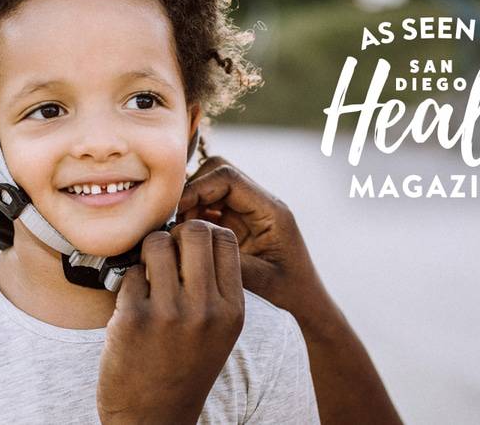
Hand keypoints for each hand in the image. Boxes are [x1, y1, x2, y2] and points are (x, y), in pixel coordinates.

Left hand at [97, 220, 244, 424]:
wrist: (155, 419)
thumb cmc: (185, 367)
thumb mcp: (219, 331)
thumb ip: (216, 286)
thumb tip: (193, 232)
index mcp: (233, 310)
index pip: (226, 240)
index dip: (205, 231)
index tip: (190, 242)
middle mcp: (206, 310)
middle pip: (194, 232)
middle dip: (177, 231)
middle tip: (166, 247)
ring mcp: (170, 314)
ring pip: (158, 243)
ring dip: (149, 249)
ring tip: (148, 270)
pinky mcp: (134, 320)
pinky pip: (131, 271)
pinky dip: (130, 278)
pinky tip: (133, 298)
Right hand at [179, 157, 401, 424]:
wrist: (305, 307)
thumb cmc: (290, 296)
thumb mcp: (261, 281)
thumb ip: (229, 261)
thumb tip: (191, 245)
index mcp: (271, 211)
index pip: (228, 177)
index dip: (197, 188)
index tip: (176, 212)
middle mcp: (259, 204)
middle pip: (216, 172)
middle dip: (190, 191)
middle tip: (174, 222)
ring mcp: (247, 212)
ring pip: (209, 187)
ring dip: (188, 205)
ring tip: (177, 234)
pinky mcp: (236, 224)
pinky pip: (208, 207)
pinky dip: (192, 218)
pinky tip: (184, 240)